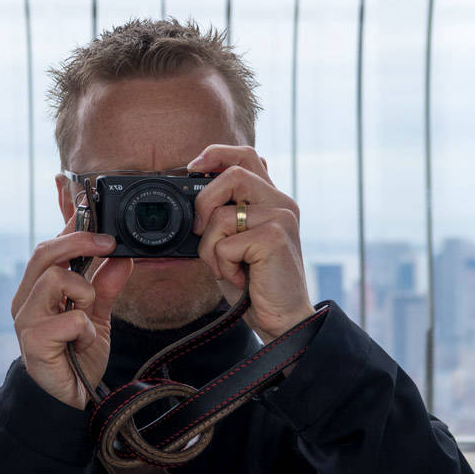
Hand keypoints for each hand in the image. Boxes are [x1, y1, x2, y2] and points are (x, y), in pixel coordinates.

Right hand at [11, 213, 133, 409]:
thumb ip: (106, 287)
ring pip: (54, 278)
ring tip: (87, 314)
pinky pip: (69, 318)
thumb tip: (121, 257)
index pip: (48, 246)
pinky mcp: (33, 341)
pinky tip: (83, 343)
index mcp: (38, 290)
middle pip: (44, 252)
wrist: (69, 400)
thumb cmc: (77, 358)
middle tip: (108, 244)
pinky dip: (85, 329)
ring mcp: (27, 319)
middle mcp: (27, 300)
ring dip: (83, 292)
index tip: (93, 213)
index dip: (69, 226)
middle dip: (79, 242)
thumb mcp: (97, 316)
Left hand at [188, 144, 313, 346]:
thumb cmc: (254, 284)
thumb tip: (195, 191)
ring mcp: (281, 218)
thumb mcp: (233, 243)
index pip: (247, 155)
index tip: (192, 167)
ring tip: (228, 266)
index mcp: (272, 199)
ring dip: (210, 247)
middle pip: (233, 173)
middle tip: (199, 230)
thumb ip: (223, 215)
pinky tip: (241, 277)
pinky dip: (222, 265)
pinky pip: (225, 242)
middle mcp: (281, 203)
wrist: (282, 320)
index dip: (217, 153)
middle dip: (204, 201)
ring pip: (221, 214)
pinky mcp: (275, 238)